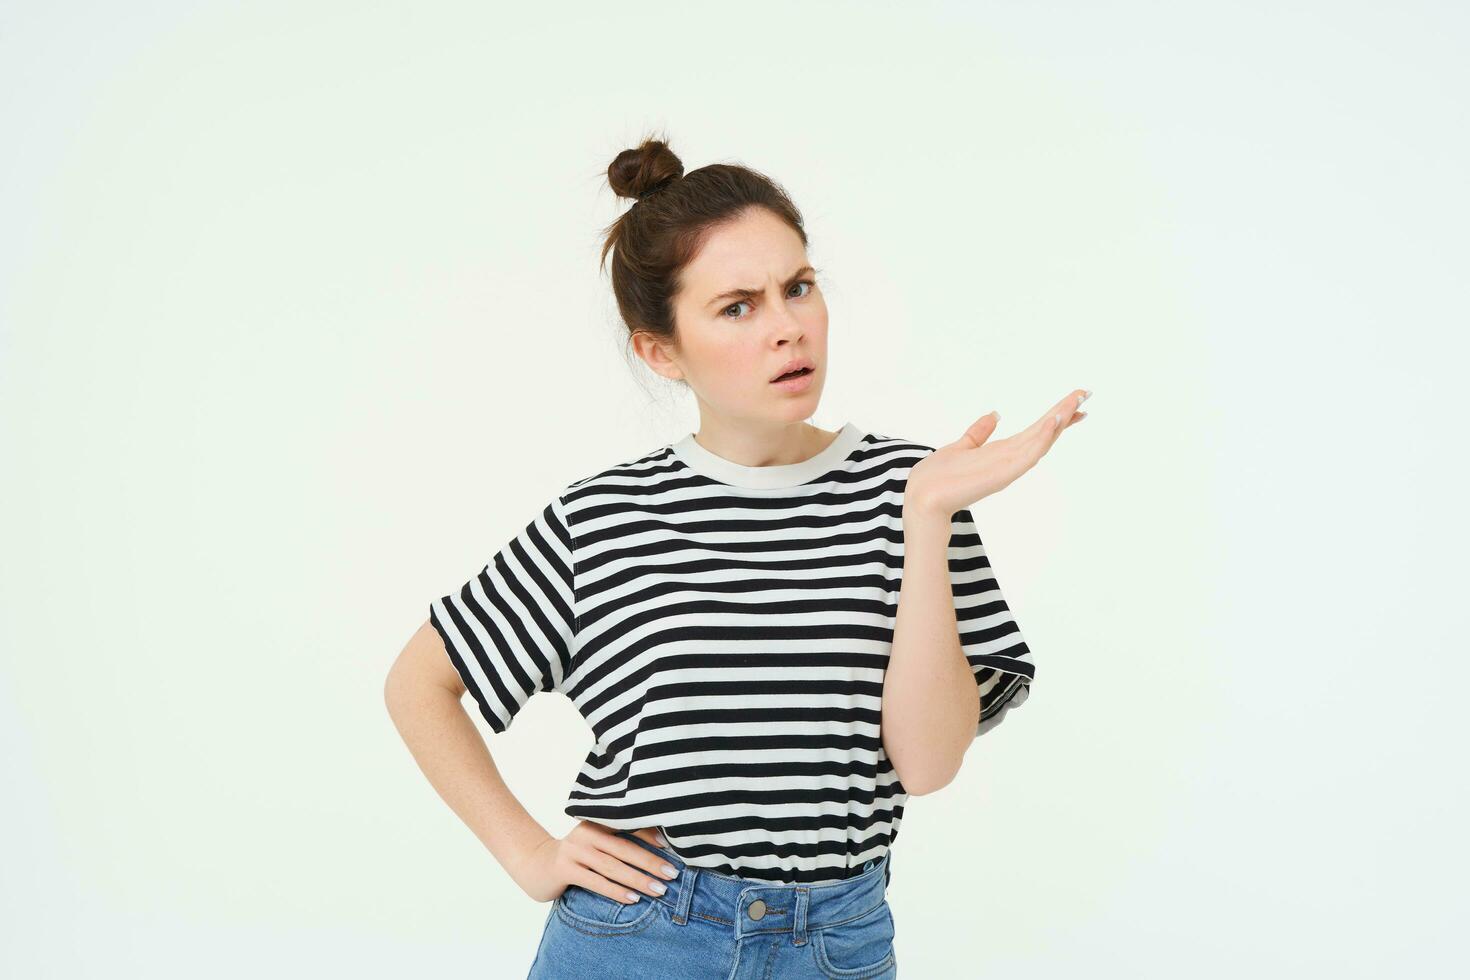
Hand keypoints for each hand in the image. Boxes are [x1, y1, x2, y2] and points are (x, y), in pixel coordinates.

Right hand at [508, 820, 679, 904]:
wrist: (534, 863)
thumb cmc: (575, 856)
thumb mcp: (595, 844)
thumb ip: (617, 844)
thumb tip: (658, 853)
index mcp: (597, 822)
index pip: (628, 825)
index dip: (651, 836)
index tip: (672, 848)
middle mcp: (587, 833)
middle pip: (624, 848)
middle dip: (651, 862)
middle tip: (672, 874)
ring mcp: (574, 850)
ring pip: (612, 866)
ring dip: (638, 879)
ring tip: (659, 890)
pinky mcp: (565, 869)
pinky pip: (595, 881)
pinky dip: (615, 891)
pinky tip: (632, 899)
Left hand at [905, 388, 1089, 520]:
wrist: (922, 499)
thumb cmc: (938, 477)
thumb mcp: (961, 446)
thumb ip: (978, 432)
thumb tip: (995, 414)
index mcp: (1001, 451)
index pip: (1036, 430)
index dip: (1056, 415)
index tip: (1076, 402)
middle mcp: (1009, 458)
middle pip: (1043, 431)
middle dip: (1064, 411)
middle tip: (1086, 392)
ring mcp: (1007, 466)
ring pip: (1040, 440)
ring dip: (1058, 420)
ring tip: (1076, 401)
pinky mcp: (1002, 474)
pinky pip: (1028, 454)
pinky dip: (1042, 439)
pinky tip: (1054, 422)